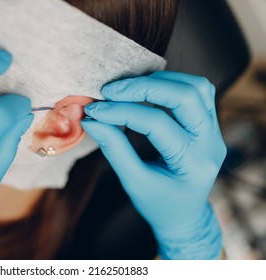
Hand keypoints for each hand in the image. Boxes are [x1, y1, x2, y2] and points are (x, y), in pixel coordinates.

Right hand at [82, 71, 225, 258]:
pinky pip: (198, 91)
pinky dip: (172, 83)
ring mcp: (215, 131)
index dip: (121, 112)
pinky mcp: (210, 124)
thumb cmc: (158, 204)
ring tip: (128, 87)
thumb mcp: (134, 182)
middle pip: (185, 96)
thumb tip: (91, 119)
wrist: (183, 215)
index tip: (94, 110)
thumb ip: (114, 148)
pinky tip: (148, 88)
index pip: (156, 124)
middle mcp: (210, 143)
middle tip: (109, 91)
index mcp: (193, 163)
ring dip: (159, 81)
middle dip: (143, 87)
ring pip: (196, 87)